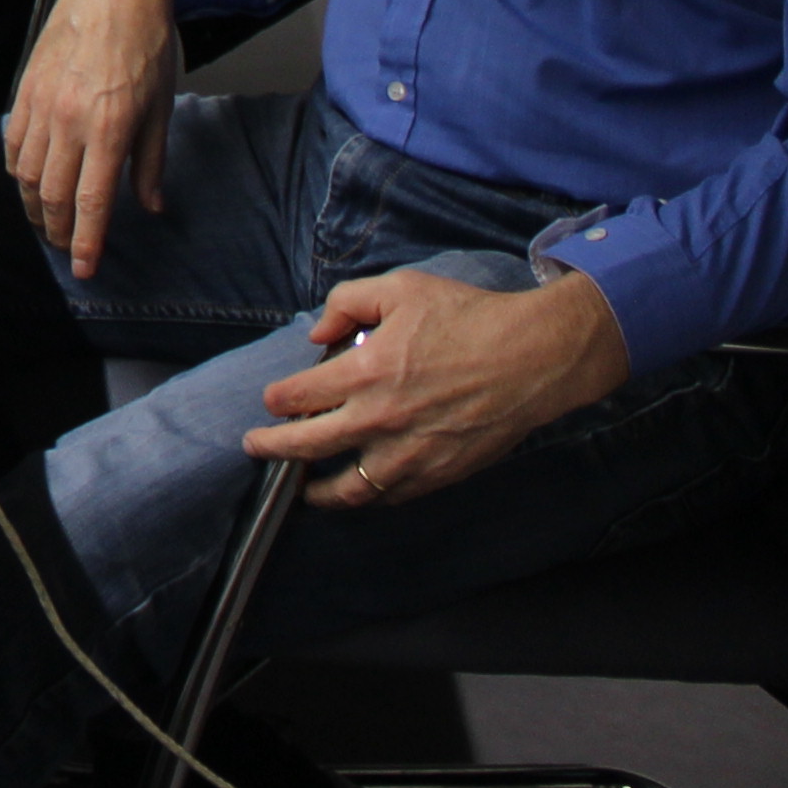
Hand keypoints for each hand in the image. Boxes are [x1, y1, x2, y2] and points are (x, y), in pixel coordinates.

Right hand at [2, 0, 183, 278]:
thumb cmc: (145, 41)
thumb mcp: (162, 105)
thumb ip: (151, 161)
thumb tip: (151, 205)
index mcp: (111, 127)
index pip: (93, 201)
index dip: (88, 242)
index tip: (86, 269)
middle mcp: (71, 120)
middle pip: (53, 195)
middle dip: (59, 231)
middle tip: (68, 249)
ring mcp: (43, 104)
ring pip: (26, 174)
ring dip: (34, 206)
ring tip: (47, 223)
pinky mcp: (27, 89)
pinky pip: (14, 142)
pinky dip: (17, 170)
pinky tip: (27, 181)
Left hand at [246, 263, 634, 511]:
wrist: (532, 358)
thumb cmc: (467, 319)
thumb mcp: (399, 289)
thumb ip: (347, 302)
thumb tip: (319, 333)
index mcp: (364, 372)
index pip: (297, 397)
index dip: (276, 400)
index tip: (271, 401)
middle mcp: (379, 420)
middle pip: (307, 447)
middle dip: (273, 448)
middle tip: (255, 447)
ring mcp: (409, 453)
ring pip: (349, 488)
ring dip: (318, 491)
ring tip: (303, 490)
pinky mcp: (439, 473)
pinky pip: (392, 496)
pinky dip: (370, 498)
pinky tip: (360, 492)